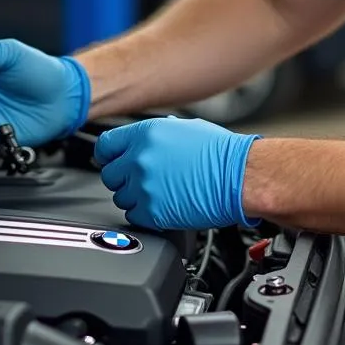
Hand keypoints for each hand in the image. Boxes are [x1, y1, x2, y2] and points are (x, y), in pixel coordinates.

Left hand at [95, 117, 260, 229]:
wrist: (239, 177)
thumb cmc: (221, 153)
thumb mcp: (185, 128)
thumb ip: (156, 134)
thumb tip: (144, 140)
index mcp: (146, 134)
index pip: (106, 146)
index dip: (110, 156)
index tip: (114, 162)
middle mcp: (140, 158)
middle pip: (110, 175)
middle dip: (125, 179)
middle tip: (145, 180)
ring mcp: (143, 186)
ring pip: (121, 197)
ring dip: (136, 198)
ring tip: (161, 193)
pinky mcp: (152, 212)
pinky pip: (134, 216)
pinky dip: (145, 215)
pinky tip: (164, 206)